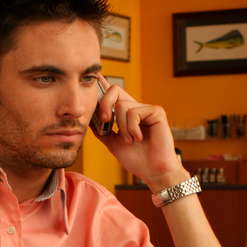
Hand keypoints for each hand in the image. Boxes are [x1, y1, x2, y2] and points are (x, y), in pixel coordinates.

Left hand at [93, 76, 186, 190]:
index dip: (103, 84)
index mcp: (127, 114)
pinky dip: (132, 129)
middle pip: (115, 90)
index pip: (114, 94)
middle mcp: (137, 108)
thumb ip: (102, 130)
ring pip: (122, 106)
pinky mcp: (156, 112)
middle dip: (104, 104)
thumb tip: (89, 118)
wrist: (152, 171)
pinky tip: (139, 139)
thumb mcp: (112, 143)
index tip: (94, 75)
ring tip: (131, 141)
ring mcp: (147, 109)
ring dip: (122, 128)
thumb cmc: (136, 159)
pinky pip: (134, 113)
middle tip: (106, 121)